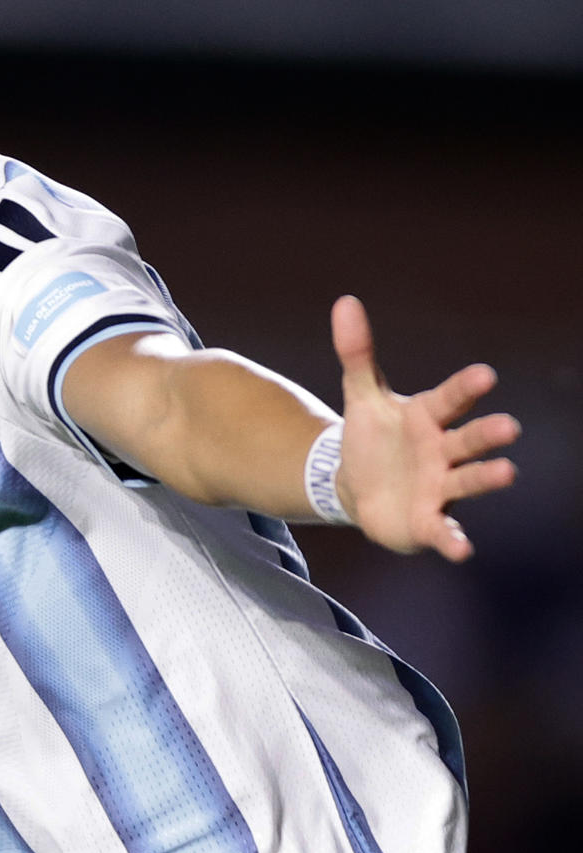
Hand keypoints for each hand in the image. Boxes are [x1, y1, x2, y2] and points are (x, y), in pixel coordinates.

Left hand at [331, 295, 518, 560]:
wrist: (357, 484)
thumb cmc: (371, 436)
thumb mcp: (361, 395)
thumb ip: (356, 353)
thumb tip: (344, 302)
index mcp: (428, 417)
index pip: (449, 399)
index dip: (466, 388)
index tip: (485, 374)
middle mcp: (443, 451)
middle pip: (468, 439)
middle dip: (487, 434)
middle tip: (508, 426)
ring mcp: (440, 487)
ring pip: (468, 480)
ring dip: (486, 477)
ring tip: (507, 471)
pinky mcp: (428, 521)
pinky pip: (444, 531)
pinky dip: (453, 540)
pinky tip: (462, 550)